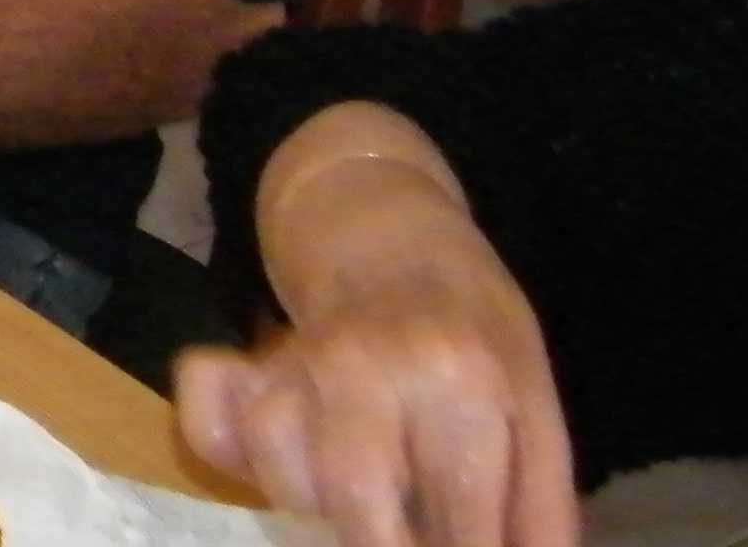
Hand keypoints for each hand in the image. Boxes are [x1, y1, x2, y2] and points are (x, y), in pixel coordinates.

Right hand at [176, 168, 577, 546]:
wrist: (391, 233)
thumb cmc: (473, 333)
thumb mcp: (533, 402)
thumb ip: (539, 502)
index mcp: (459, 381)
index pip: (464, 517)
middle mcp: (368, 364)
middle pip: (356, 495)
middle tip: (403, 543)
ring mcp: (296, 359)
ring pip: (278, 460)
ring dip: (314, 504)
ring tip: (357, 507)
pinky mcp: (245, 360)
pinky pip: (209, 417)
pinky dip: (222, 446)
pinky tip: (267, 464)